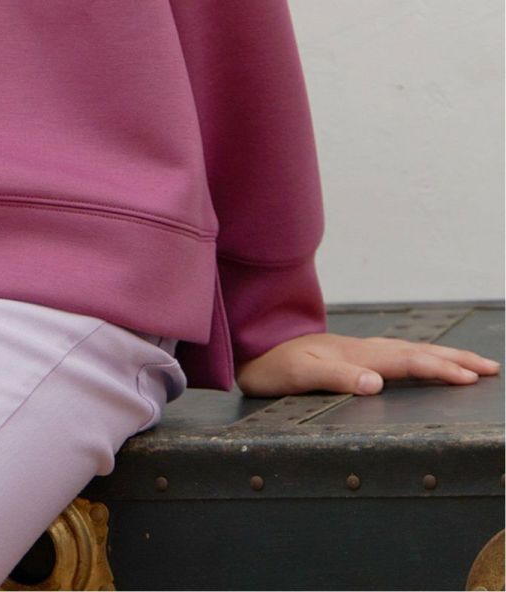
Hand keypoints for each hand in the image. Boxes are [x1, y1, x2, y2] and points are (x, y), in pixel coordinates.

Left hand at [235, 332, 500, 397]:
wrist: (249, 348)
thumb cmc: (271, 366)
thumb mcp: (297, 375)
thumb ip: (334, 377)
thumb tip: (376, 383)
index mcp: (355, 355)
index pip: (406, 362)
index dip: (439, 369)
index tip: (471, 378)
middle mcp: (361, 349)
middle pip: (416, 352)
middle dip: (454, 359)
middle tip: (490, 368)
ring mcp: (357, 350)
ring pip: (408, 350)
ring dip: (442, 356)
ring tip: (471, 364)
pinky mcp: (351, 356)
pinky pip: (396, 354)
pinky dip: (420, 357)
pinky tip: (425, 361)